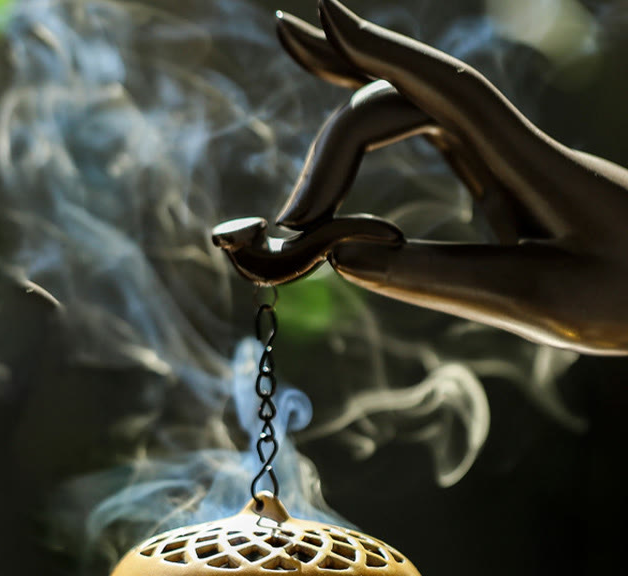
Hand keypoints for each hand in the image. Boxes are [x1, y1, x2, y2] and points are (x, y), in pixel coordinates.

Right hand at [213, 0, 627, 354]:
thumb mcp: (534, 302)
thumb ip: (438, 277)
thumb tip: (342, 256)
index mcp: (533, 165)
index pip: (443, 93)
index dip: (379, 52)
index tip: (316, 16)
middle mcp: (514, 145)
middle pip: (406, 106)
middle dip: (334, 155)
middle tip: (285, 225)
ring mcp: (507, 156)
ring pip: (413, 112)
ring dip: (344, 132)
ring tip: (292, 151)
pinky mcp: (503, 174)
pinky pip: (430, 135)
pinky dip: (379, 132)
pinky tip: (348, 142)